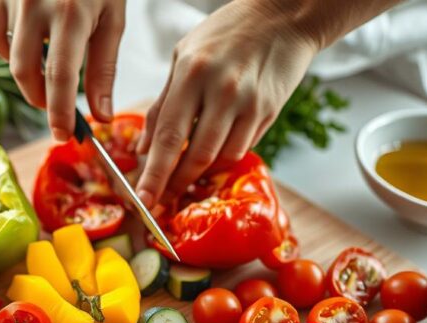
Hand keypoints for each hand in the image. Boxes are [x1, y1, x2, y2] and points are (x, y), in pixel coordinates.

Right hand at [0, 0, 125, 141]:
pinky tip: (29, 49)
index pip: (61, 78)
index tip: (62, 135)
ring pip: (10, 58)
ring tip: (50, 80)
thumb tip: (100, 114)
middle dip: (42, 100)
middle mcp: (38, 6)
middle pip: (28, 73)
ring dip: (29, 78)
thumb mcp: (112, 18)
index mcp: (72, 14)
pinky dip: (8, 50)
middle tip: (58, 112)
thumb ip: (104, 68)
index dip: (59, 113)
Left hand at [136, 0, 318, 203]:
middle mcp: (223, 90)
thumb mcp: (182, 56)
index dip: (155, 173)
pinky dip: (222, 159)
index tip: (142, 198)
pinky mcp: (270, 112)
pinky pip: (243, 148)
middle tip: (161, 200)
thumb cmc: (226, 33)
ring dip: (200, 175)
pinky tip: (210, 158)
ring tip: (182, 181)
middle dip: (176, 183)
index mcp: (193, 73)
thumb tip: (144, 148)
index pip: (169, 135)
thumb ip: (161, 104)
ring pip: (222, 157)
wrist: (284, 16)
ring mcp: (250, 103)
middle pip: (197, 155)